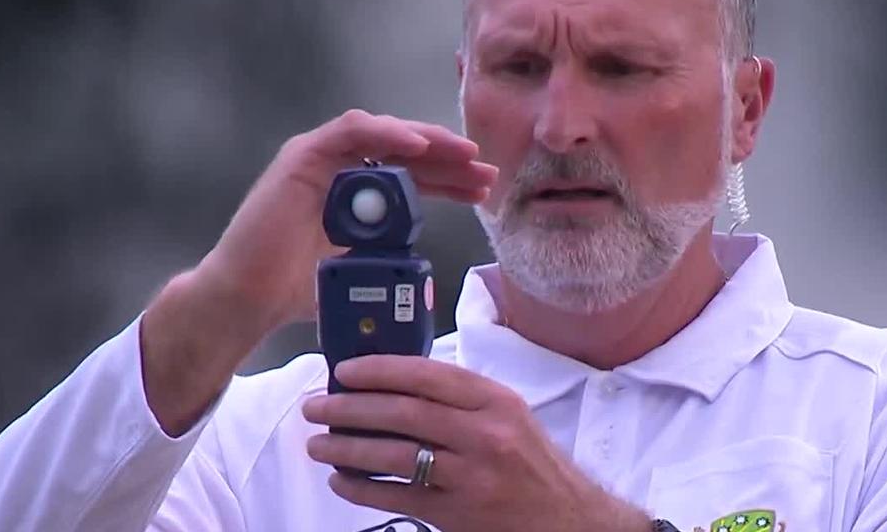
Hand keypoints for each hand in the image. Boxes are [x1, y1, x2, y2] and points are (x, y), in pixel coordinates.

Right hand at [142, 110, 497, 434]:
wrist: (247, 300)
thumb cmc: (294, 289)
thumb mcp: (358, 270)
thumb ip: (386, 263)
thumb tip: (425, 281)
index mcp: (355, 192)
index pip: (412, 176)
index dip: (450, 180)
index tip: (484, 190)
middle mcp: (339, 168)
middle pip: (404, 152)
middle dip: (449, 159)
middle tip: (487, 170)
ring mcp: (319, 158)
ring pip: (384, 134)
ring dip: (427, 141)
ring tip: (463, 155)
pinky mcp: (302, 156)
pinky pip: (351, 132)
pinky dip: (386, 134)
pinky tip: (419, 146)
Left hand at [301, 356, 651, 531]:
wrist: (569, 521)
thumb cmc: (533, 465)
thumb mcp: (510, 417)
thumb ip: (462, 399)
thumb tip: (393, 385)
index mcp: (496, 402)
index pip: (429, 375)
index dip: (381, 370)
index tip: (345, 371)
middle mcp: (486, 434)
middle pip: (405, 413)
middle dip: (352, 408)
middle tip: (316, 406)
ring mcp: (471, 477)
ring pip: (395, 456)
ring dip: (347, 448)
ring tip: (318, 444)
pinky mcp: (458, 515)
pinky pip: (398, 498)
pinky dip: (363, 489)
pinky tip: (341, 481)